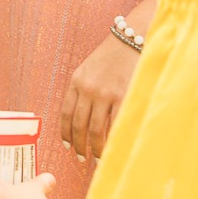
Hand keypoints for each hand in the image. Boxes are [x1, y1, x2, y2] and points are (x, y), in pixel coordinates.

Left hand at [60, 31, 139, 161]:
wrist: (131, 39)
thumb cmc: (112, 55)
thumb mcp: (89, 69)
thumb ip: (83, 89)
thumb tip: (80, 117)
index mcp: (76, 82)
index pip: (66, 113)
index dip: (66, 133)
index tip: (68, 145)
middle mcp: (88, 89)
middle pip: (79, 125)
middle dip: (79, 145)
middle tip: (82, 158)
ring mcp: (105, 94)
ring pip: (95, 129)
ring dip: (95, 148)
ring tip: (97, 159)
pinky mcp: (123, 96)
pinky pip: (115, 125)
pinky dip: (113, 140)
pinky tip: (114, 148)